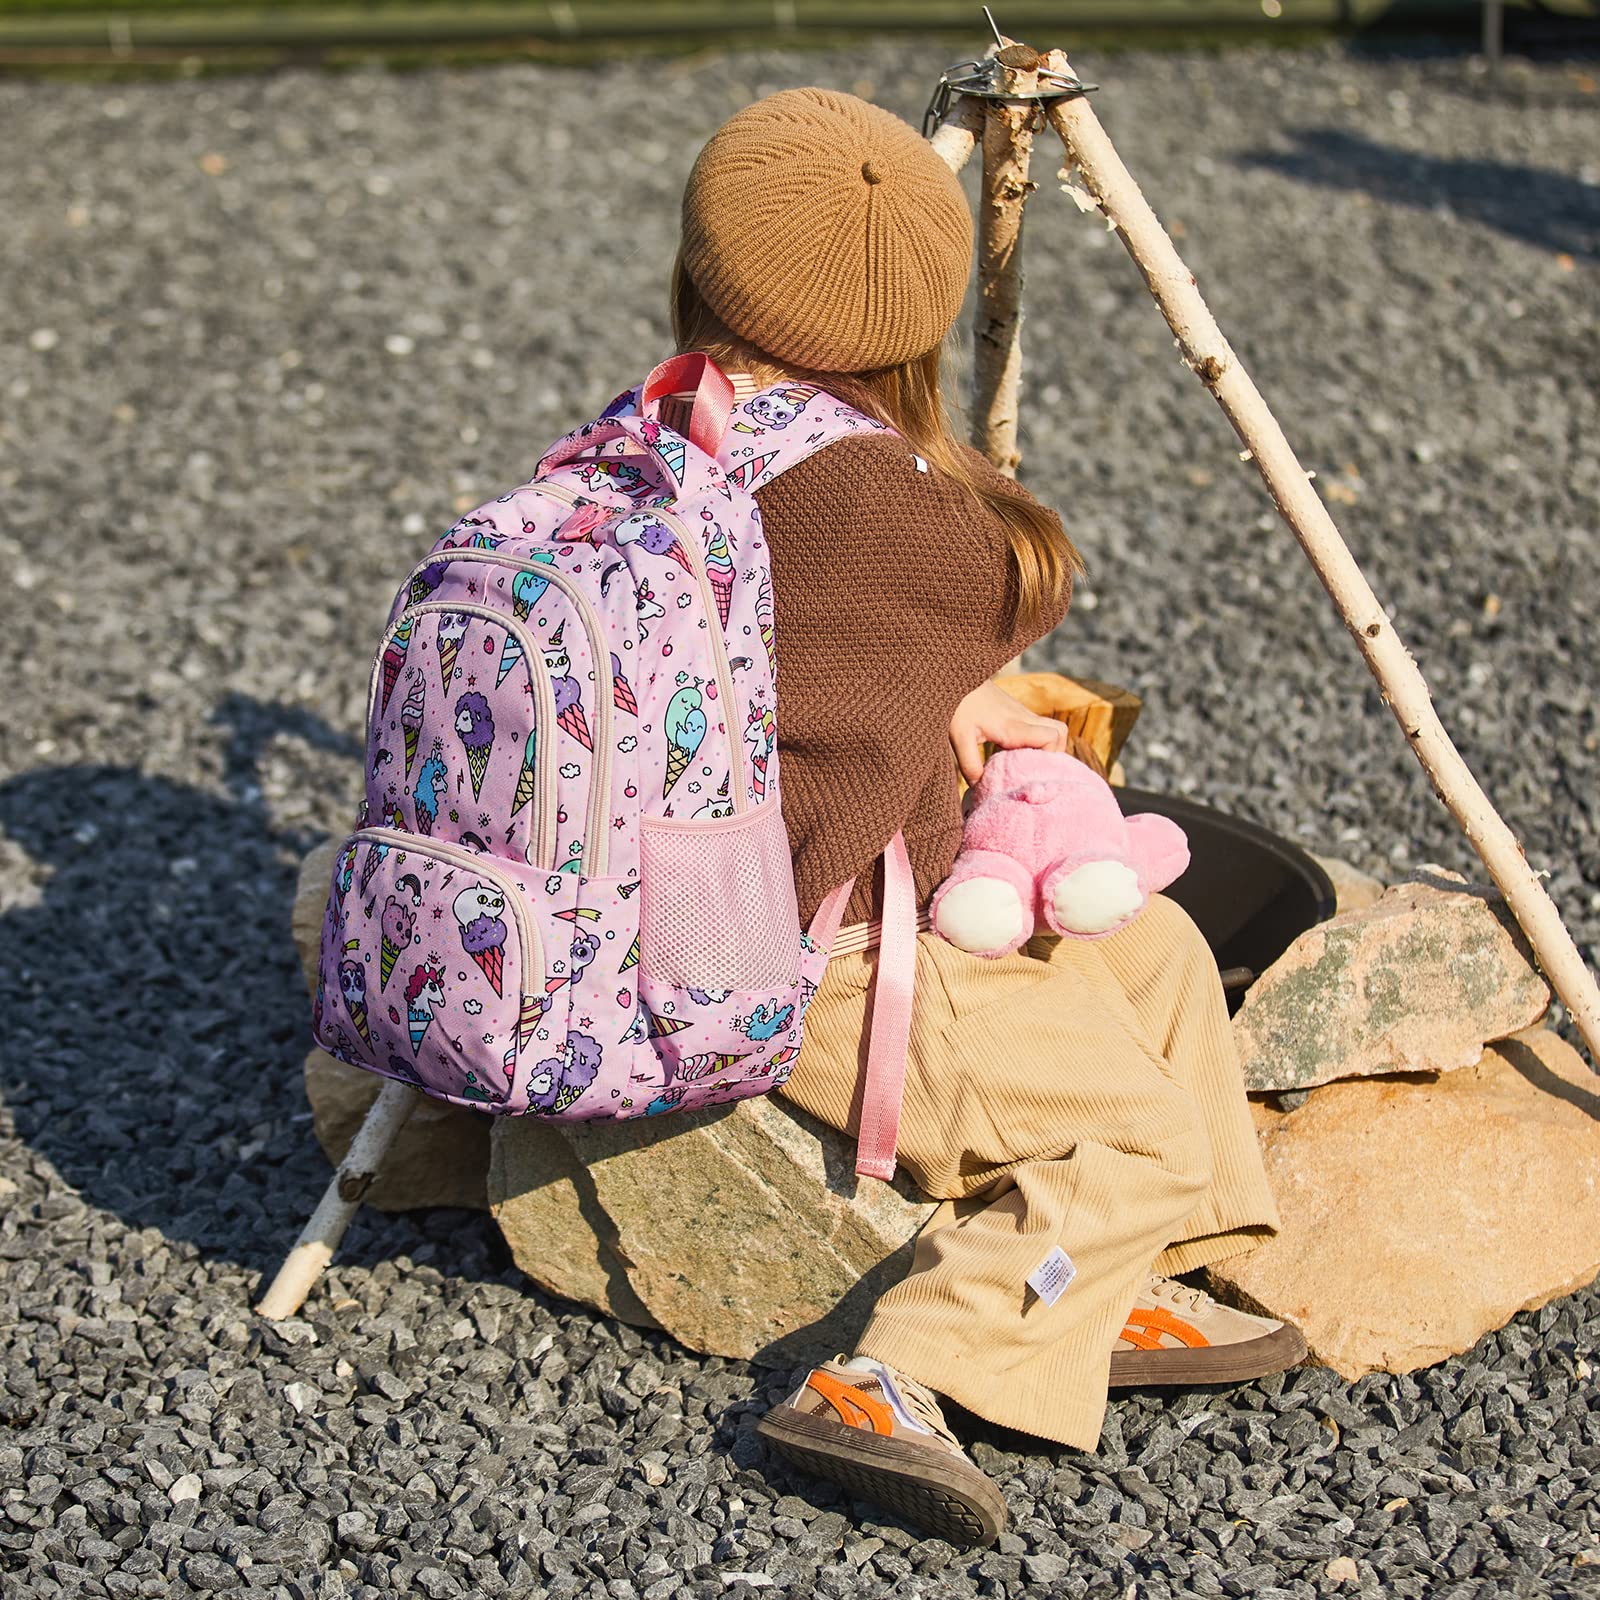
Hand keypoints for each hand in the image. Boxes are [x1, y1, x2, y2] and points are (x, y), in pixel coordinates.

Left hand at [949, 680, 1079, 784]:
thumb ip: (970, 766)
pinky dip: (1035, 741)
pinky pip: (1037, 726)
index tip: (1033, 772)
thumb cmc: (956, 705)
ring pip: (1051, 728)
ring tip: (1025, 764)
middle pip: (1060, 733)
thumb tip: (982, 789)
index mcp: (1013, 726)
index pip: (1051, 738)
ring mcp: (1021, 712)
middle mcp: (1022, 718)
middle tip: (1033, 770)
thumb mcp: (959, 739)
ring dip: (1046, 747)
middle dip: (1054, 754)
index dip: (1050, 757)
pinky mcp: (1015, 710)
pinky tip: (1014, 753)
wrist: (952, 675)